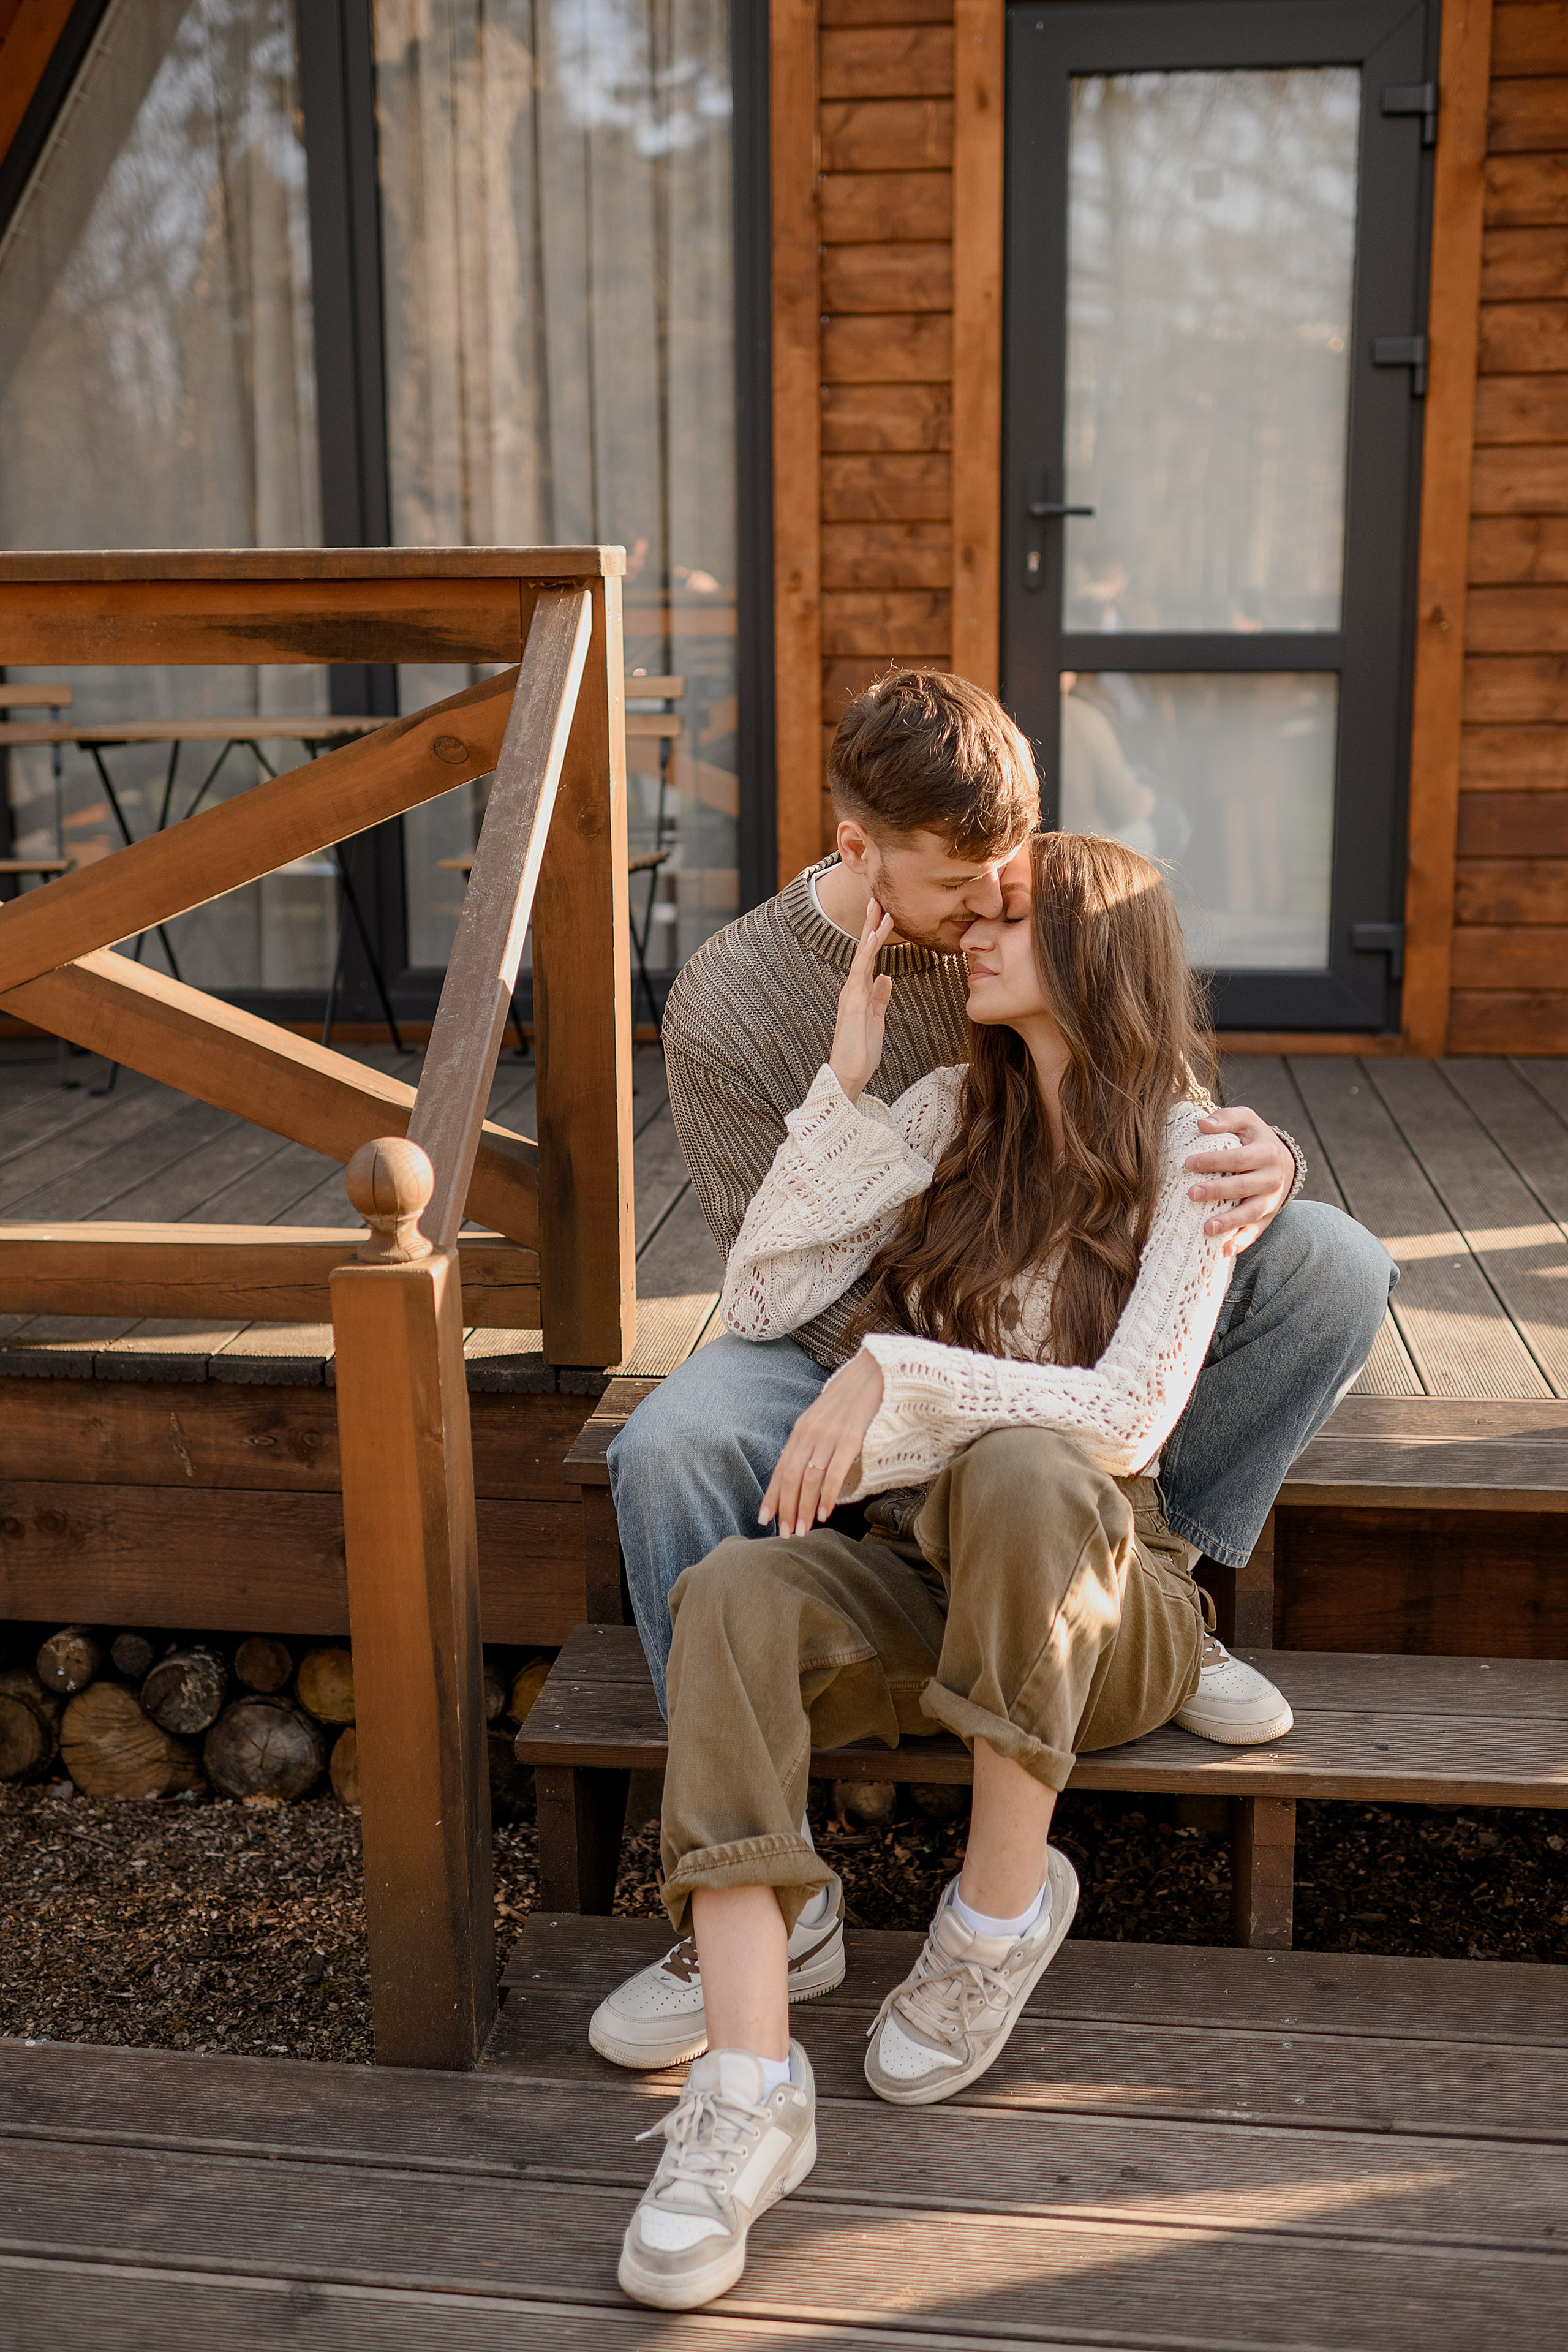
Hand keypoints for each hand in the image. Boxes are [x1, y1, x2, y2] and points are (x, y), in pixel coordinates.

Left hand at [761, 1350, 884, 1535]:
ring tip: (802, 1530)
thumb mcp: (822, 1418)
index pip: (780, 1468)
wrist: (874, 1373)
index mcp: (801, 1430)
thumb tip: (801, 1471)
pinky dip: (827, 1495)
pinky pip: (834, 1472)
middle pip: (791, 1477)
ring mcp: (829, 1436)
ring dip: (805, 1508)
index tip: (764, 1519)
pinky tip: (825, 1513)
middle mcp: (810, 1433)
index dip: (772, 1495)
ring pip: (809, 1479)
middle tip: (785, 1533)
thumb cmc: (849, 1399)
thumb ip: (810, 1442)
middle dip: (786, 1508)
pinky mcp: (850, 1439)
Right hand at [828, 900, 894, 1102]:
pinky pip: (860, 973)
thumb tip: (886, 977)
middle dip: (871, 925)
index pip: (870, 958)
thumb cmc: (861, 1052)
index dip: (877, 936)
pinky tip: (874, 937)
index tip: (885, 915)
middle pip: (864, 951)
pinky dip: (867, 953)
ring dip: (871, 932)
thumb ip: (880, 998)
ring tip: (879, 908)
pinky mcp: (853, 1003)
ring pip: (862, 956)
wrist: (848, 1075)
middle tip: (877, 898)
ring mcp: (851, 994)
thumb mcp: (877, 1021)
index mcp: (860, 993)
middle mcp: (853, 989)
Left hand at [1185, 1108, 1295, 1257]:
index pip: (1238, 1158)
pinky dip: (1241, 1242)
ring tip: (1207, 1228)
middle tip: (1192, 1193)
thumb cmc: (1254, 1139)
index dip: (1214, 1161)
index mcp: (1266, 1153)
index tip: (1188, 1163)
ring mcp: (1271, 1201)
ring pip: (1250, 1214)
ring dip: (1229, 1222)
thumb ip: (1226, 1119)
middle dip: (1217, 1191)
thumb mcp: (1246, 1120)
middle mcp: (1272, 1178)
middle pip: (1243, 1187)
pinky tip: (1224, 1250)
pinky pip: (1255, 1233)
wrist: (1283, 1162)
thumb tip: (1201, 1124)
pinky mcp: (1267, 1218)